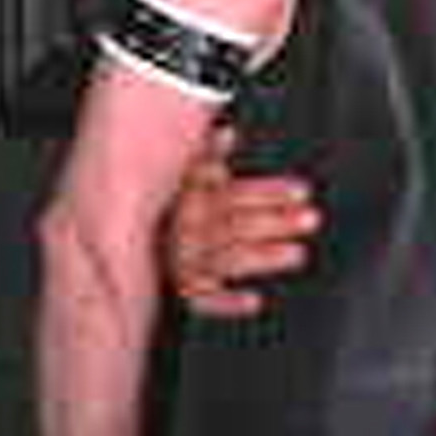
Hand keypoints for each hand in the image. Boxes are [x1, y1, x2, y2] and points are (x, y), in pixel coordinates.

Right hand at [165, 122, 320, 317]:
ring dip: (263, 257)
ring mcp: (184, 259)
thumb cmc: (172, 203)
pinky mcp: (184, 289)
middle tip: (312, 218)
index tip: (304, 191)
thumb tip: (226, 132)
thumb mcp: (186, 172)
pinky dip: (227, 303)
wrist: (124, 242)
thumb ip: (207, 153)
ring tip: (299, 254)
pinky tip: (254, 302)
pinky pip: (203, 301)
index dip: (269, 192)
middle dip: (276, 221)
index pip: (235, 192)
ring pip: (227, 258)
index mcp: (191, 197)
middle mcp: (187, 228)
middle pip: (236, 224)